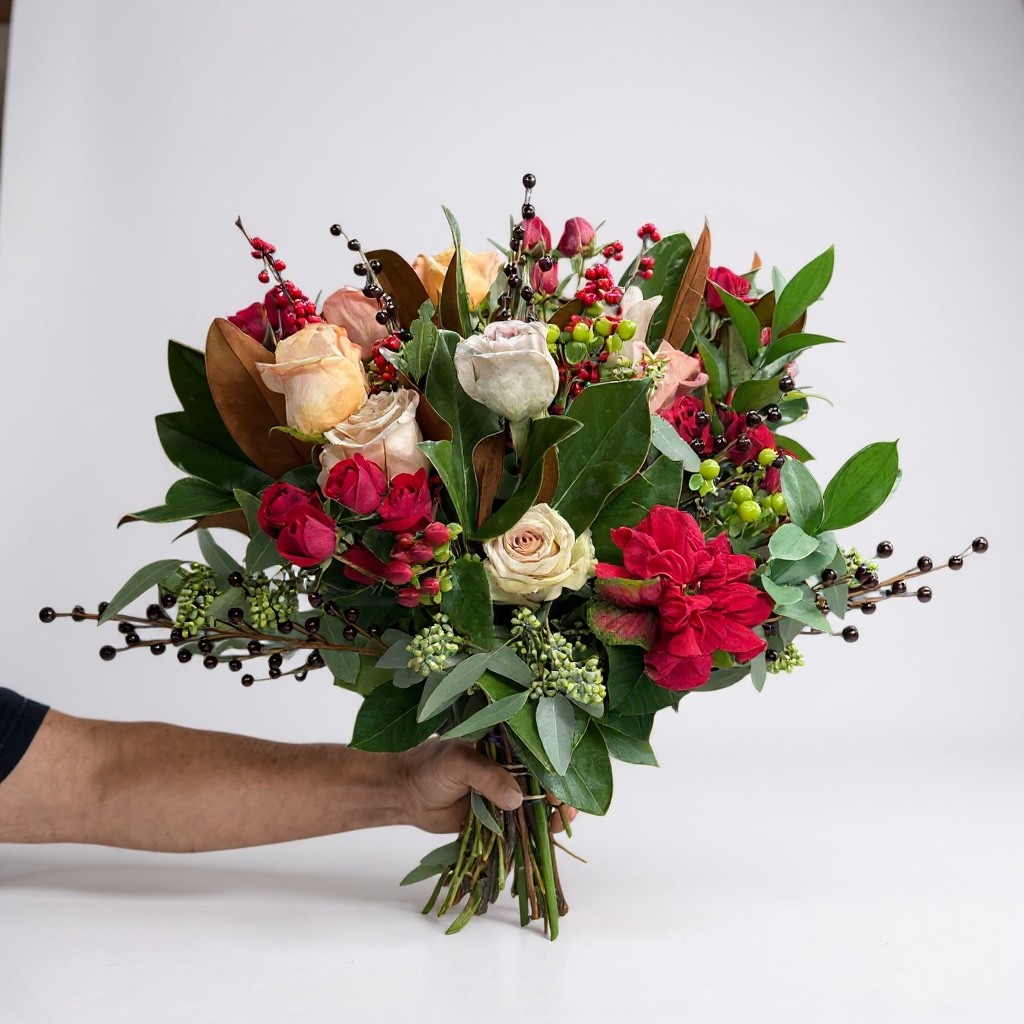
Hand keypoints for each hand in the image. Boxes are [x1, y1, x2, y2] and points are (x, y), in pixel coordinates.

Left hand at [395, 738, 577, 834]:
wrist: (406, 793)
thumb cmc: (429, 766)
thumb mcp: (458, 762)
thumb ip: (487, 776)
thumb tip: (517, 798)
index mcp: (502, 746)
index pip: (535, 755)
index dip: (552, 770)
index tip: (560, 786)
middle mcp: (507, 768)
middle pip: (541, 782)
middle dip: (556, 795)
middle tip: (564, 809)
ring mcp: (502, 793)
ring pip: (534, 805)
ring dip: (549, 815)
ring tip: (559, 823)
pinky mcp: (496, 817)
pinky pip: (519, 825)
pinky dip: (533, 832)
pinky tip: (545, 837)